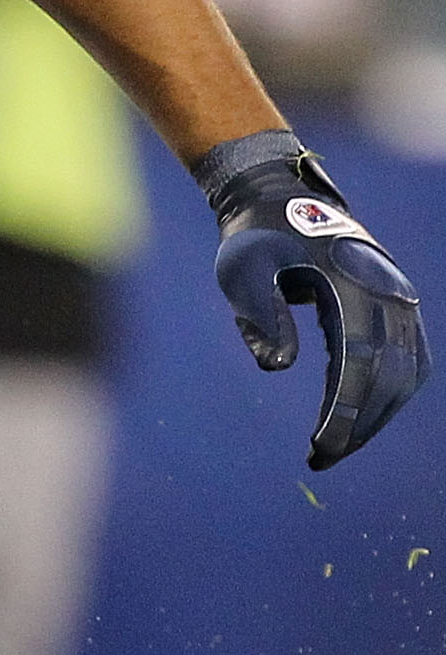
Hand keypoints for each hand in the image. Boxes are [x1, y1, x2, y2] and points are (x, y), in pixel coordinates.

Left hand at [205, 139, 428, 468]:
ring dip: (378, 414)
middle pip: (390, 377)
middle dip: (359, 426)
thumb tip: (277, 368)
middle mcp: (386, 292)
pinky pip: (411, 357)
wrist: (278, 195)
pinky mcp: (397, 301)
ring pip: (406, 372)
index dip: (343, 415)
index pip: (358, 365)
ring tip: (339, 445)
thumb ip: (261, 318)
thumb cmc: (255, 236)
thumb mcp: (243, 272)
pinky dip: (394, 392)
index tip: (319, 452)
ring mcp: (398, 295)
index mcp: (351, 285)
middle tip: (323, 459)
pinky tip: (364, 417)